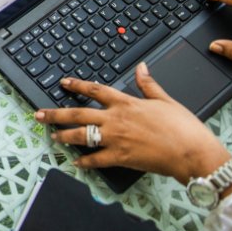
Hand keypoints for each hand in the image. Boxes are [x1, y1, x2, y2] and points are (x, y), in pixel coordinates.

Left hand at [35, 64, 231, 185]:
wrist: (192, 152)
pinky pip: (96, 160)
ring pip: (82, 136)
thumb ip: (149, 84)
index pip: (95, 90)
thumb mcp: (165, 100)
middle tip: (39, 115)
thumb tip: (142, 68)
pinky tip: (76, 162)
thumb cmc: (183, 127)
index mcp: (126, 103)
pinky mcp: (120, 158)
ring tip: (52, 136)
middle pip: (79, 114)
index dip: (77, 85)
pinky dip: (84, 162)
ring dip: (64, 136)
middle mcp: (116, 120)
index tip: (63, 83)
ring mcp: (116, 139)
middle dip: (56, 114)